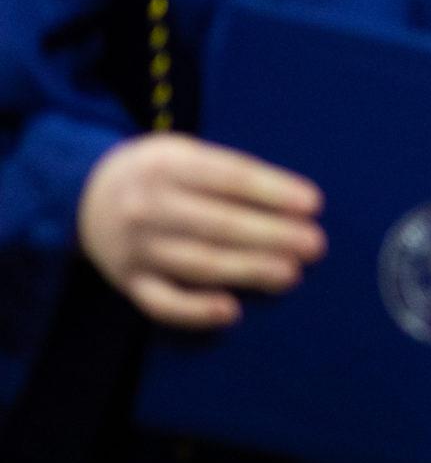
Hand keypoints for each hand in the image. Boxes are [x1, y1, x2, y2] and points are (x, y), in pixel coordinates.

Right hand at [78, 133, 325, 328]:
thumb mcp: (185, 152)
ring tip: (290, 274)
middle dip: (272, 235)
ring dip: (248, 271)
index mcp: (169, 165)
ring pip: (198, 263)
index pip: (229, 178)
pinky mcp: (127, 281)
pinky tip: (231, 311)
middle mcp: (149, 206)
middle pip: (219, 224)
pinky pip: (161, 303)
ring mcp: (136, 247)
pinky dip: (194, 311)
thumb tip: (290, 201)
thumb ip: (228, 172)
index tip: (314, 204)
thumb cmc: (158, 171)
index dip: (273, 191)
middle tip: (314, 245)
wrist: (84, 194)